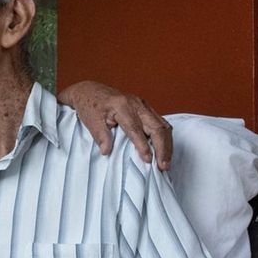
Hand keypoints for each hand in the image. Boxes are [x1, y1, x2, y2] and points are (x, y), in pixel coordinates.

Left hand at [59, 80, 173, 169]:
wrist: (90, 91)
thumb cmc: (89, 106)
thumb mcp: (91, 121)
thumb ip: (100, 136)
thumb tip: (106, 151)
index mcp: (122, 105)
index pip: (136, 128)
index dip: (143, 145)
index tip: (148, 160)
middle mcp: (136, 104)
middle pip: (156, 126)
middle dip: (162, 148)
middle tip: (163, 166)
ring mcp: (143, 105)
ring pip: (163, 125)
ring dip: (167, 145)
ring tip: (166, 163)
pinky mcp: (146, 108)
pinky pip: (161, 123)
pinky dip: (165, 139)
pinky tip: (164, 151)